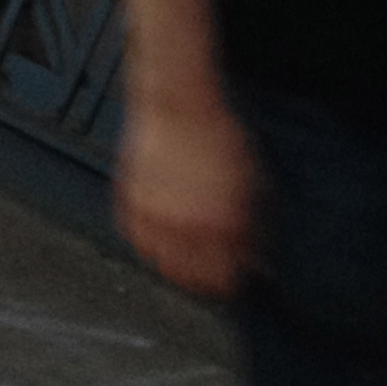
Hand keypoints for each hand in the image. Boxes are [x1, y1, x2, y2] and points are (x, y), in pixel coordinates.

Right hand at [115, 92, 257, 297]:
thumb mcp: (257, 188)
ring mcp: (154, 214)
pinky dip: (150, 239)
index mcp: (222, 226)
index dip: (233, 283)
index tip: (236, 278)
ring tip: (188, 249)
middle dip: (204, 277)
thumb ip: (257, 234)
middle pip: (189, 279)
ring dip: (175, 261)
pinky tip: (165, 229)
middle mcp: (186, 226)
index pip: (224, 281)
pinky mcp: (129, 200)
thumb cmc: (223, 139)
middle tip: (213, 267)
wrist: (182, 102)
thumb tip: (257, 267)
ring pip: (159, 262)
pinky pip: (138, 237)